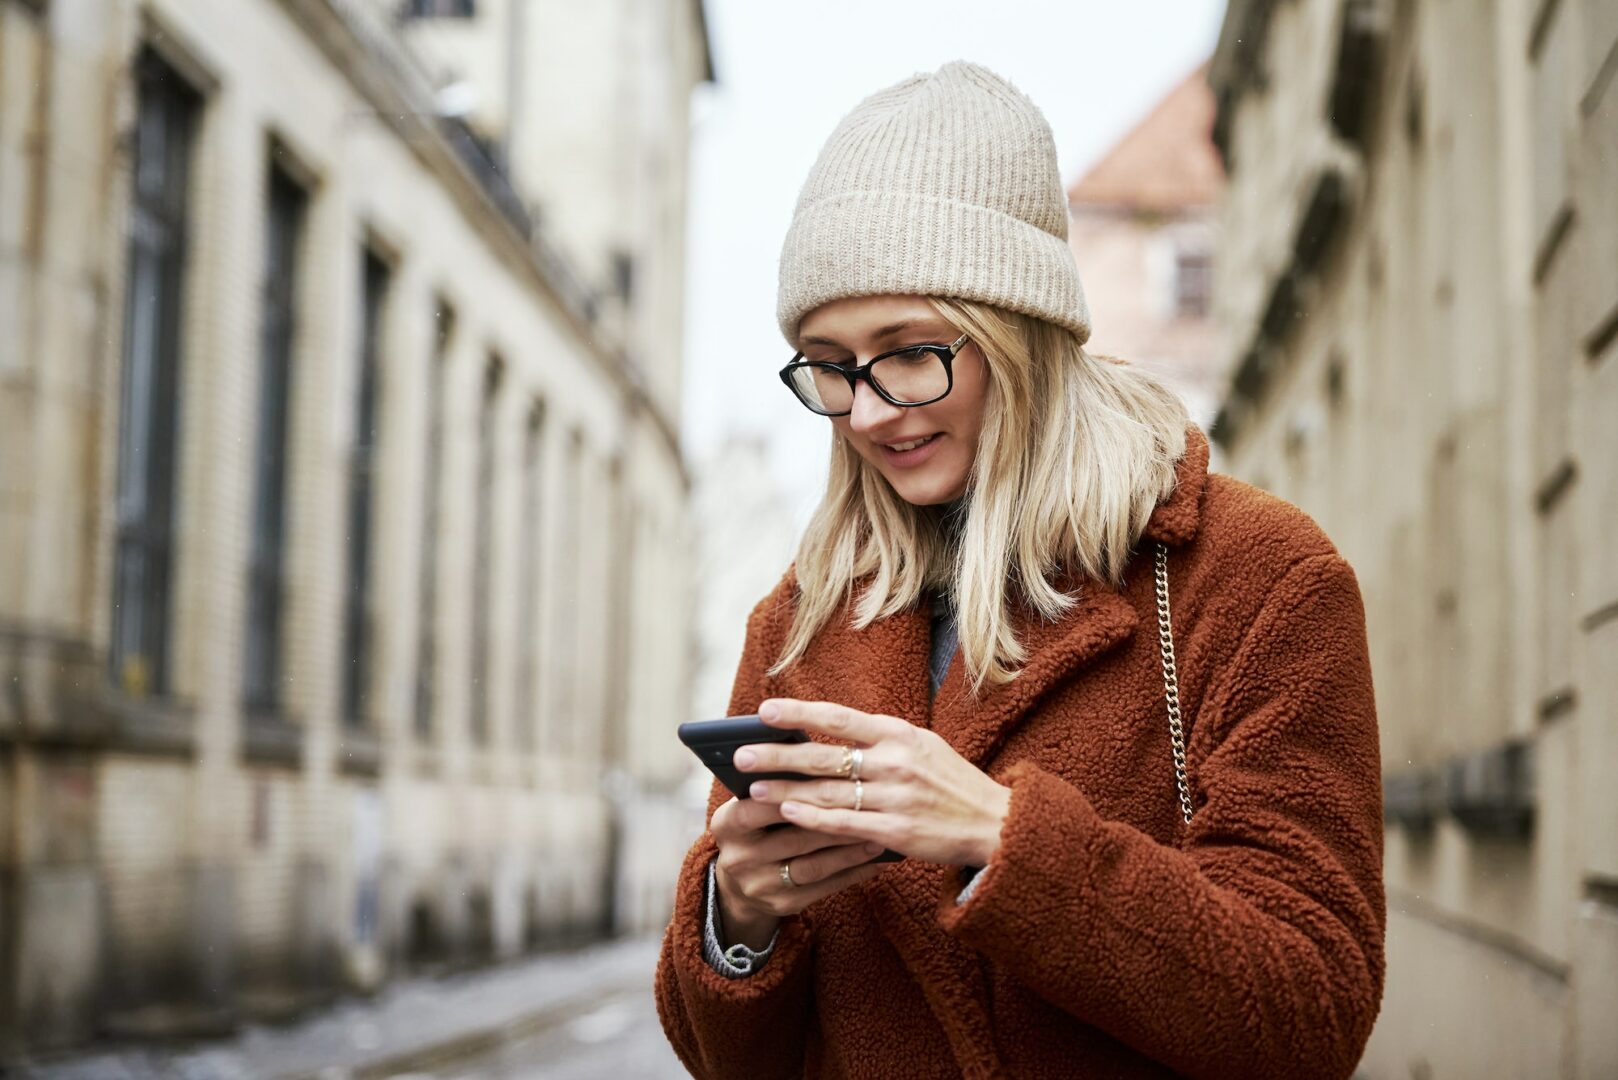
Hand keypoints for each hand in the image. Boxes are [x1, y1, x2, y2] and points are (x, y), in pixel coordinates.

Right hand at [709, 793, 886, 949]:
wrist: (738, 883)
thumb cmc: (756, 826)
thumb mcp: (750, 805)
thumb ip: (773, 786)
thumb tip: (815, 755)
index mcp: (726, 824)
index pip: (758, 808)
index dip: (791, 795)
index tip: (828, 780)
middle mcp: (738, 858)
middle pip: (793, 838)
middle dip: (834, 821)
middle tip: (868, 807)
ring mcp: (759, 886)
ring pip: (813, 866)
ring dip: (849, 851)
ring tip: (878, 835)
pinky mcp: (782, 905)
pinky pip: (824, 889)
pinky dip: (852, 873)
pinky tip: (875, 861)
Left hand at [737, 698, 1011, 866]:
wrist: (994, 823)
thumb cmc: (950, 783)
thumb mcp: (921, 747)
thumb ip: (878, 741)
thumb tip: (825, 735)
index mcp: (899, 734)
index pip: (839, 717)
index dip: (798, 713)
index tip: (762, 711)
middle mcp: (895, 762)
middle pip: (823, 755)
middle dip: (777, 754)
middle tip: (740, 754)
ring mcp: (895, 798)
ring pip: (827, 792)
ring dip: (785, 789)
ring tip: (751, 788)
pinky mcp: (896, 833)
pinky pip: (844, 824)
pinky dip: (812, 817)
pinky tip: (786, 813)